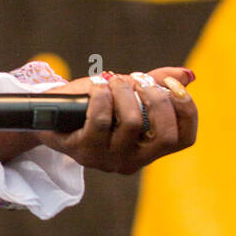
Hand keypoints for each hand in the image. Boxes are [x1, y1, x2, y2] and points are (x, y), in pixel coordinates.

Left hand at [32, 67, 197, 173]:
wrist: (48, 116)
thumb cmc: (91, 105)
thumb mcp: (127, 92)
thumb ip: (156, 84)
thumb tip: (187, 75)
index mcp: (148, 148)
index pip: (184, 138)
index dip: (186, 109)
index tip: (172, 86)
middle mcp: (132, 160)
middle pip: (165, 136)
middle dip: (157, 99)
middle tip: (139, 82)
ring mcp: (107, 159)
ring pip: (132, 123)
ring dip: (125, 92)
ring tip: (112, 81)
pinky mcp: (83, 151)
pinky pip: (100, 121)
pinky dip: (102, 96)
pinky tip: (97, 86)